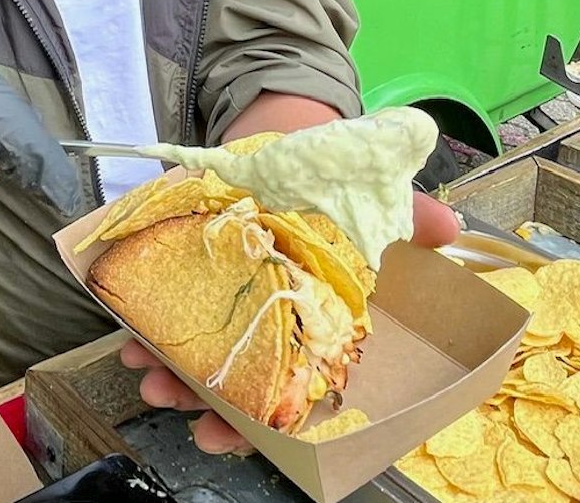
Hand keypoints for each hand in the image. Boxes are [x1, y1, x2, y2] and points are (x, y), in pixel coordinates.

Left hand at [123, 189, 458, 454]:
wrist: (286, 145)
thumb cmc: (332, 191)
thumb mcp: (373, 202)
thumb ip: (409, 217)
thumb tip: (448, 229)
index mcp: (309, 327)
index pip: (286, 391)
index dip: (257, 421)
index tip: (229, 434)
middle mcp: (264, 327)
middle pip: (232, 385)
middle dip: (202, 404)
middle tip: (179, 405)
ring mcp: (222, 305)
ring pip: (192, 358)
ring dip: (166, 373)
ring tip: (147, 373)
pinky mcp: (186, 272)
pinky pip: (160, 311)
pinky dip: (142, 325)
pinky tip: (131, 333)